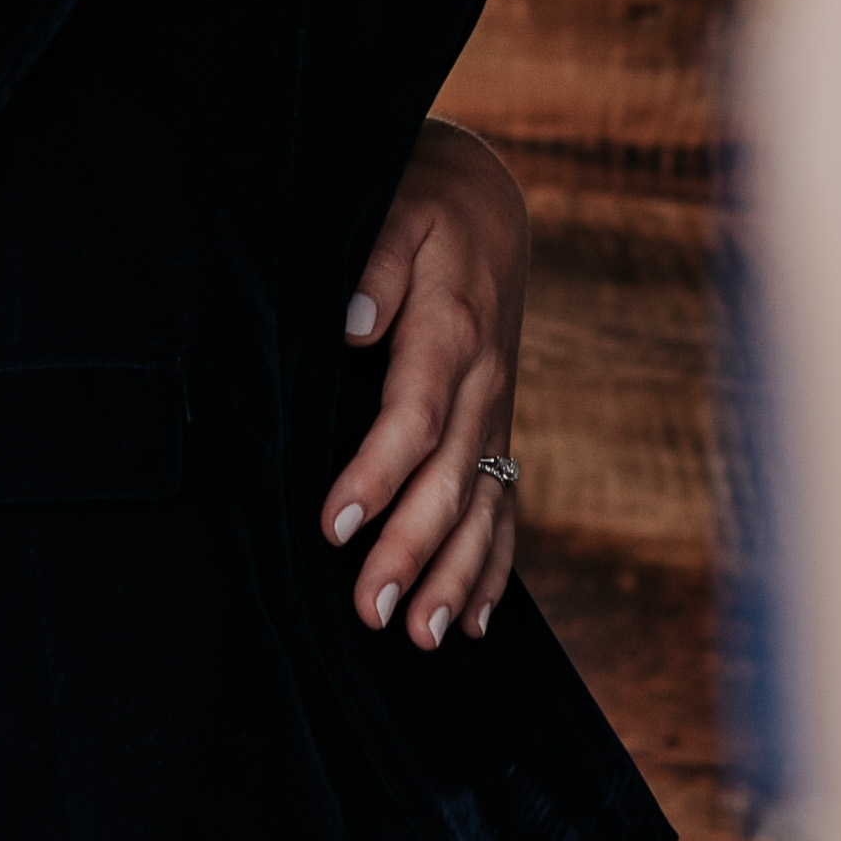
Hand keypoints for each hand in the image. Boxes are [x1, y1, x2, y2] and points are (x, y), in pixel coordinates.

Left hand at [320, 119, 528, 652]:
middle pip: (451, 480)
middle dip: (413, 550)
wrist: (488, 202)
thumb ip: (375, 265)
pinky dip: (492, 566)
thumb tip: (353, 327)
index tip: (335, 525)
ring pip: (483, 507)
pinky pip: (505, 507)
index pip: (415, 417)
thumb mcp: (397, 209)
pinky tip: (472, 621)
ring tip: (422, 638)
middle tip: (371, 613)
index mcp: (453, 331)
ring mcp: (496, 413)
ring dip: (455, 575)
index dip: (376, 474)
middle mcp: (484, 383)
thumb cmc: (423, 202)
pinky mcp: (497, 429)